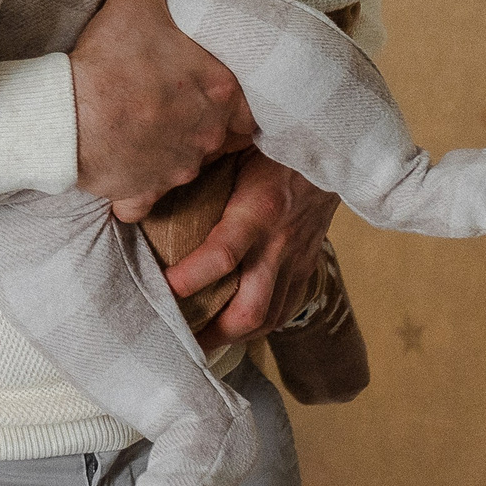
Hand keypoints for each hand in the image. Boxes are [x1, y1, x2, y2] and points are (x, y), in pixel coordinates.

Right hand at [69, 0, 254, 214]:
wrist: (65, 117)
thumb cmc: (108, 61)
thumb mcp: (131, 1)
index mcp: (218, 91)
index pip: (249, 102)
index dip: (231, 95)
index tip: (210, 86)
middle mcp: (207, 135)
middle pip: (221, 136)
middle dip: (202, 124)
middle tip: (175, 106)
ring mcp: (176, 168)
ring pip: (185, 165)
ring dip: (170, 151)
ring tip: (143, 131)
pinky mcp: (140, 191)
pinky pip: (142, 198)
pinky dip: (134, 189)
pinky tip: (121, 168)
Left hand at [160, 154, 335, 348]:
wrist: (335, 145)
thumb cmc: (275, 141)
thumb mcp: (235, 142)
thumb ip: (198, 160)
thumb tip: (150, 176)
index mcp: (258, 210)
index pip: (222, 255)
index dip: (190, 277)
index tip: (161, 286)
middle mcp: (280, 243)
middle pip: (250, 308)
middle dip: (213, 333)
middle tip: (178, 342)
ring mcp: (297, 258)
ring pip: (269, 316)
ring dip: (235, 337)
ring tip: (202, 345)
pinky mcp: (308, 264)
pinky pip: (286, 306)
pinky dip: (261, 323)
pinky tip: (238, 328)